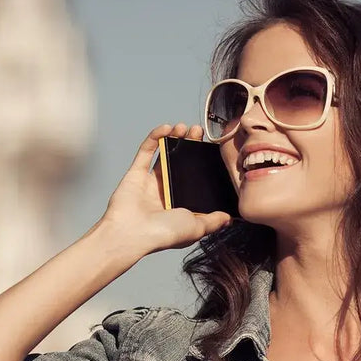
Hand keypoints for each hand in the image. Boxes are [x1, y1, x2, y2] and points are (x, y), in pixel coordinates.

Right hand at [87, 123, 233, 255]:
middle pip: (181, 163)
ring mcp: (150, 182)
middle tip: (199, 132)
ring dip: (175, 138)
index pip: (195, 181)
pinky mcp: (136, 174)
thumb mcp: (197, 227)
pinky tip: (167, 128)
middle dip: (191, 145)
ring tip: (185, 127)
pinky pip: (146, 151)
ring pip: (165, 155)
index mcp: (181, 205)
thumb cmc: (164, 233)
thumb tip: (228, 218)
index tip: (213, 150)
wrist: (133, 233)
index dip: (204, 165)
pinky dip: (155, 137)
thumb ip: (213, 221)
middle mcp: (166, 193)